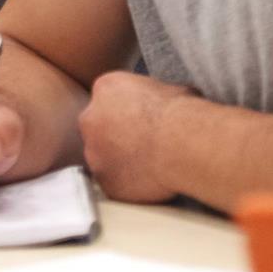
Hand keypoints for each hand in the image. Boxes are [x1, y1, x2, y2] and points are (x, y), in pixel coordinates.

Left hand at [78, 70, 185, 203]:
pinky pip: (114, 183)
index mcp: (106, 88)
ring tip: (150, 163)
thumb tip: (165, 104)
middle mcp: (91, 119)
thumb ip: (153, 96)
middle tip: (142, 142)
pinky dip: (128, 183)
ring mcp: (94, 153)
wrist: (181, 144)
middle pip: (98, 127)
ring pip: (103, 158)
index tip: (142, 118)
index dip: (127, 110)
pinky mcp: (105, 181)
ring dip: (120, 160)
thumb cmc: (181, 113)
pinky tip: (149, 180)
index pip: (107, 97)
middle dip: (116, 135)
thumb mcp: (168, 89)